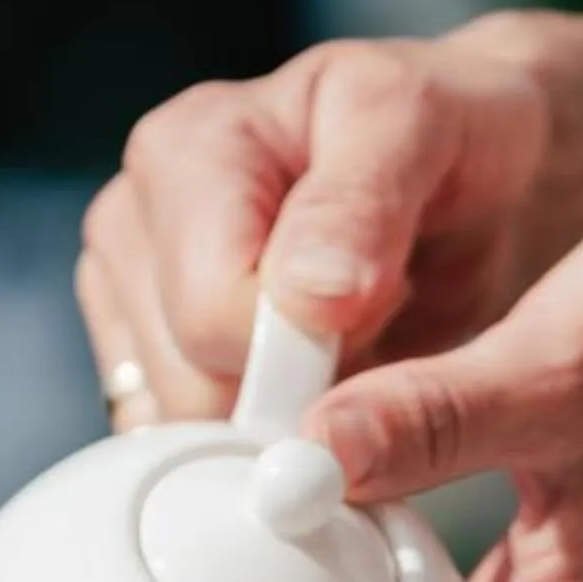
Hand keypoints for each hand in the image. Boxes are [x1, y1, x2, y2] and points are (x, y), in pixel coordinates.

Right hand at [77, 28, 559, 427]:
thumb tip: (306, 296)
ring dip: (276, 416)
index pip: (212, 315)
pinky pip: (180, 453)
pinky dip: (253, 439)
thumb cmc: (441, 133)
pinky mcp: (135, 361)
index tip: (379, 312)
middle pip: (190, 387)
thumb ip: (360, 206)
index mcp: (185, 149)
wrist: (457, 165)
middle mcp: (134, 221)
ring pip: (181, 430)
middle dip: (292, 389)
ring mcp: (125, 296)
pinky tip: (299, 376)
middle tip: (367, 329)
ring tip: (336, 343)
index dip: (307, 348)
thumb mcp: (425, 128)